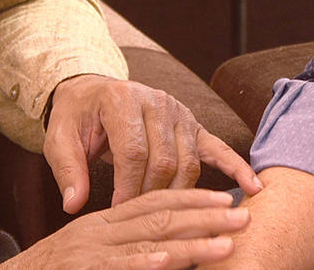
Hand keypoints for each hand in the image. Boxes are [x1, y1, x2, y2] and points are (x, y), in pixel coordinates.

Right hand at [2, 188, 248, 269]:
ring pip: (149, 242)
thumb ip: (121, 246)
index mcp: (102, 222)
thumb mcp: (87, 252)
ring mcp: (89, 253)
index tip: (227, 198)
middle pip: (160, 216)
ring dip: (192, 245)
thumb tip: (162, 249)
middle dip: (206, 217)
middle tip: (244, 218)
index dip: (192, 198)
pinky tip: (170, 263)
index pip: (154, 201)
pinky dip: (145, 264)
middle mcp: (98, 231)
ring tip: (227, 246)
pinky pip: (118, 267)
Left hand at [43, 74, 262, 212]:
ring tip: (174, 219)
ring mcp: (180, 112)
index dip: (127, 185)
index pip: (133, 149)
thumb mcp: (60, 138)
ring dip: (179, 194)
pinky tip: (253, 187)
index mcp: (123, 99)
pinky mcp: (194, 125)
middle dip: (151, 195)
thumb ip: (68, 168)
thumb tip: (74, 204)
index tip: (118, 213)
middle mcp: (157, 101)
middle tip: (140, 221)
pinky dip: (236, 168)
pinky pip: (218, 148)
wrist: (94, 92)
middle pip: (164, 159)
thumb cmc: (78, 118)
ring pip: (189, 161)